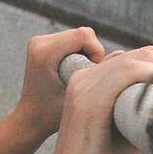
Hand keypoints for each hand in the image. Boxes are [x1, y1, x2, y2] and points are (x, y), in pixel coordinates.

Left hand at [12, 27, 105, 141]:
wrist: (30, 120)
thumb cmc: (52, 115)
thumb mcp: (81, 95)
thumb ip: (100, 74)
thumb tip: (122, 54)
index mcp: (44, 52)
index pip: (84, 35)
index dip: (96, 53)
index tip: (91, 75)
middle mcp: (39, 42)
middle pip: (83, 33)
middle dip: (92, 54)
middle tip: (86, 78)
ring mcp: (39, 41)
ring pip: (80, 36)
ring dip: (87, 55)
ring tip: (79, 78)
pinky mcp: (43, 44)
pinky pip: (73, 41)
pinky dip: (80, 54)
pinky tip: (74, 73)